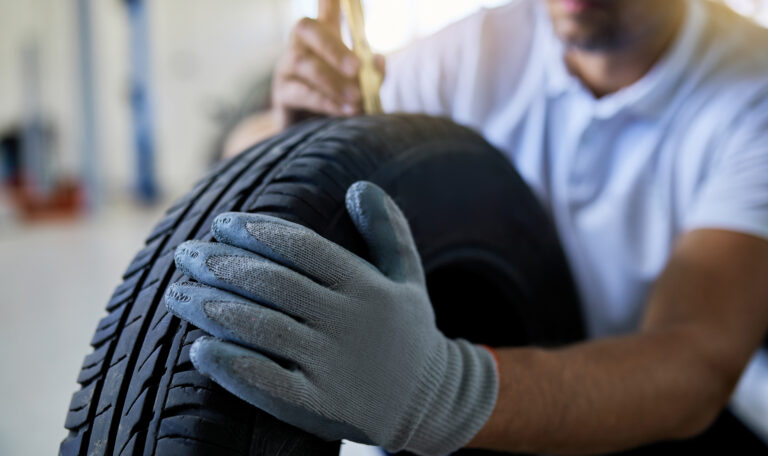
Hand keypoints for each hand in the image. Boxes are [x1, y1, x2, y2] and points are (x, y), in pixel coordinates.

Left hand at [165, 181, 497, 454]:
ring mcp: (334, 367)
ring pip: (261, 329)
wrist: (432, 401)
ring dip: (212, 308)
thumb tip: (360, 185)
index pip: (301, 248)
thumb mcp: (408, 276)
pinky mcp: (319, 406)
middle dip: (221, 265)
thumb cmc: (409, 331)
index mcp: (366, 286)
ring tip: (177, 293)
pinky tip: (198, 349)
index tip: (220, 222)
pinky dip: (230, 365)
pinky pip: (267, 384)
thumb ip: (388, 229)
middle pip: (272, 284)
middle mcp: (349, 323)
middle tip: (186, 254)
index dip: (256, 231)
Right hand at [272, 0, 384, 128]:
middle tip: (357, 68)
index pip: (326, 7)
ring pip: (304, 65)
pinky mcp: (282, 93)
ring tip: (357, 99)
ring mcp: (286, 68)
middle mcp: (300, 45)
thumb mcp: (360, 85)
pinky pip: (301, 93)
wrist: (312, 132)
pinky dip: (326, 102)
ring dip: (333, 82)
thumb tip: (378, 60)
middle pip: (307, 29)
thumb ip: (372, 72)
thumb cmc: (338, 100)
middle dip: (334, 47)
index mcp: (322, 36)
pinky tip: (345, 110)